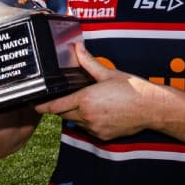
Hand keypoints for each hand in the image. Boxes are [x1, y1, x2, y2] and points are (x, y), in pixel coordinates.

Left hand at [35, 45, 157, 140]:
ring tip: (88, 100)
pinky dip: (89, 120)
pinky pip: (88, 128)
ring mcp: (94, 128)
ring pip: (76, 122)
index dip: (42, 106)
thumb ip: (89, 62)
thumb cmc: (132, 89)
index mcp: (85, 100)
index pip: (55, 106)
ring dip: (76, 113)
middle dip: (62, 106)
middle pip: (63, 114)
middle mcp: (86, 117)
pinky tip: (100, 110)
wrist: (151, 108)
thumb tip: (77, 48)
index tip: (33, 103)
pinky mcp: (102, 136)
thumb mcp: (108, 73)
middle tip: (65, 95)